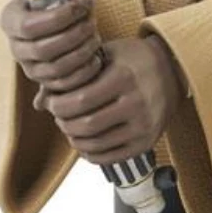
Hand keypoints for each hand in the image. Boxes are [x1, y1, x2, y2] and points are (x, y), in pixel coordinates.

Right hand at [0, 0, 102, 98]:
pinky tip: (96, 56)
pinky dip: (84, 73)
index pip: (27, 27)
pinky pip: (64, 85)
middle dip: (72, 37)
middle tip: (91, 23)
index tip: (79, 8)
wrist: (67, 10)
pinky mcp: (46, 82)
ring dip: (80, 53)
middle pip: (42, 50)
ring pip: (55, 69)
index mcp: (11, 18)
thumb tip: (85, 3)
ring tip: (95, 36)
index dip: (56, 20)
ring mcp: (29, 67)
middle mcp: (15, 46)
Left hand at [44, 34, 185, 163]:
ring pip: (96, 145)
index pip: (79, 101)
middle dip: (63, 123)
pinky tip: (84, 141)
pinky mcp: (147, 143)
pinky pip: (110, 157)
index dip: (57, 105)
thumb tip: (38, 102)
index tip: (50, 101)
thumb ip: (72, 75)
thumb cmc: (132, 58)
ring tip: (69, 127)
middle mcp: (136, 103)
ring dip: (74, 139)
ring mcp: (144, 126)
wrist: (173, 69)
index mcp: (123, 77)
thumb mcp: (104, 54)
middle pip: (85, 125)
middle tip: (58, 115)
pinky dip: (90, 153)